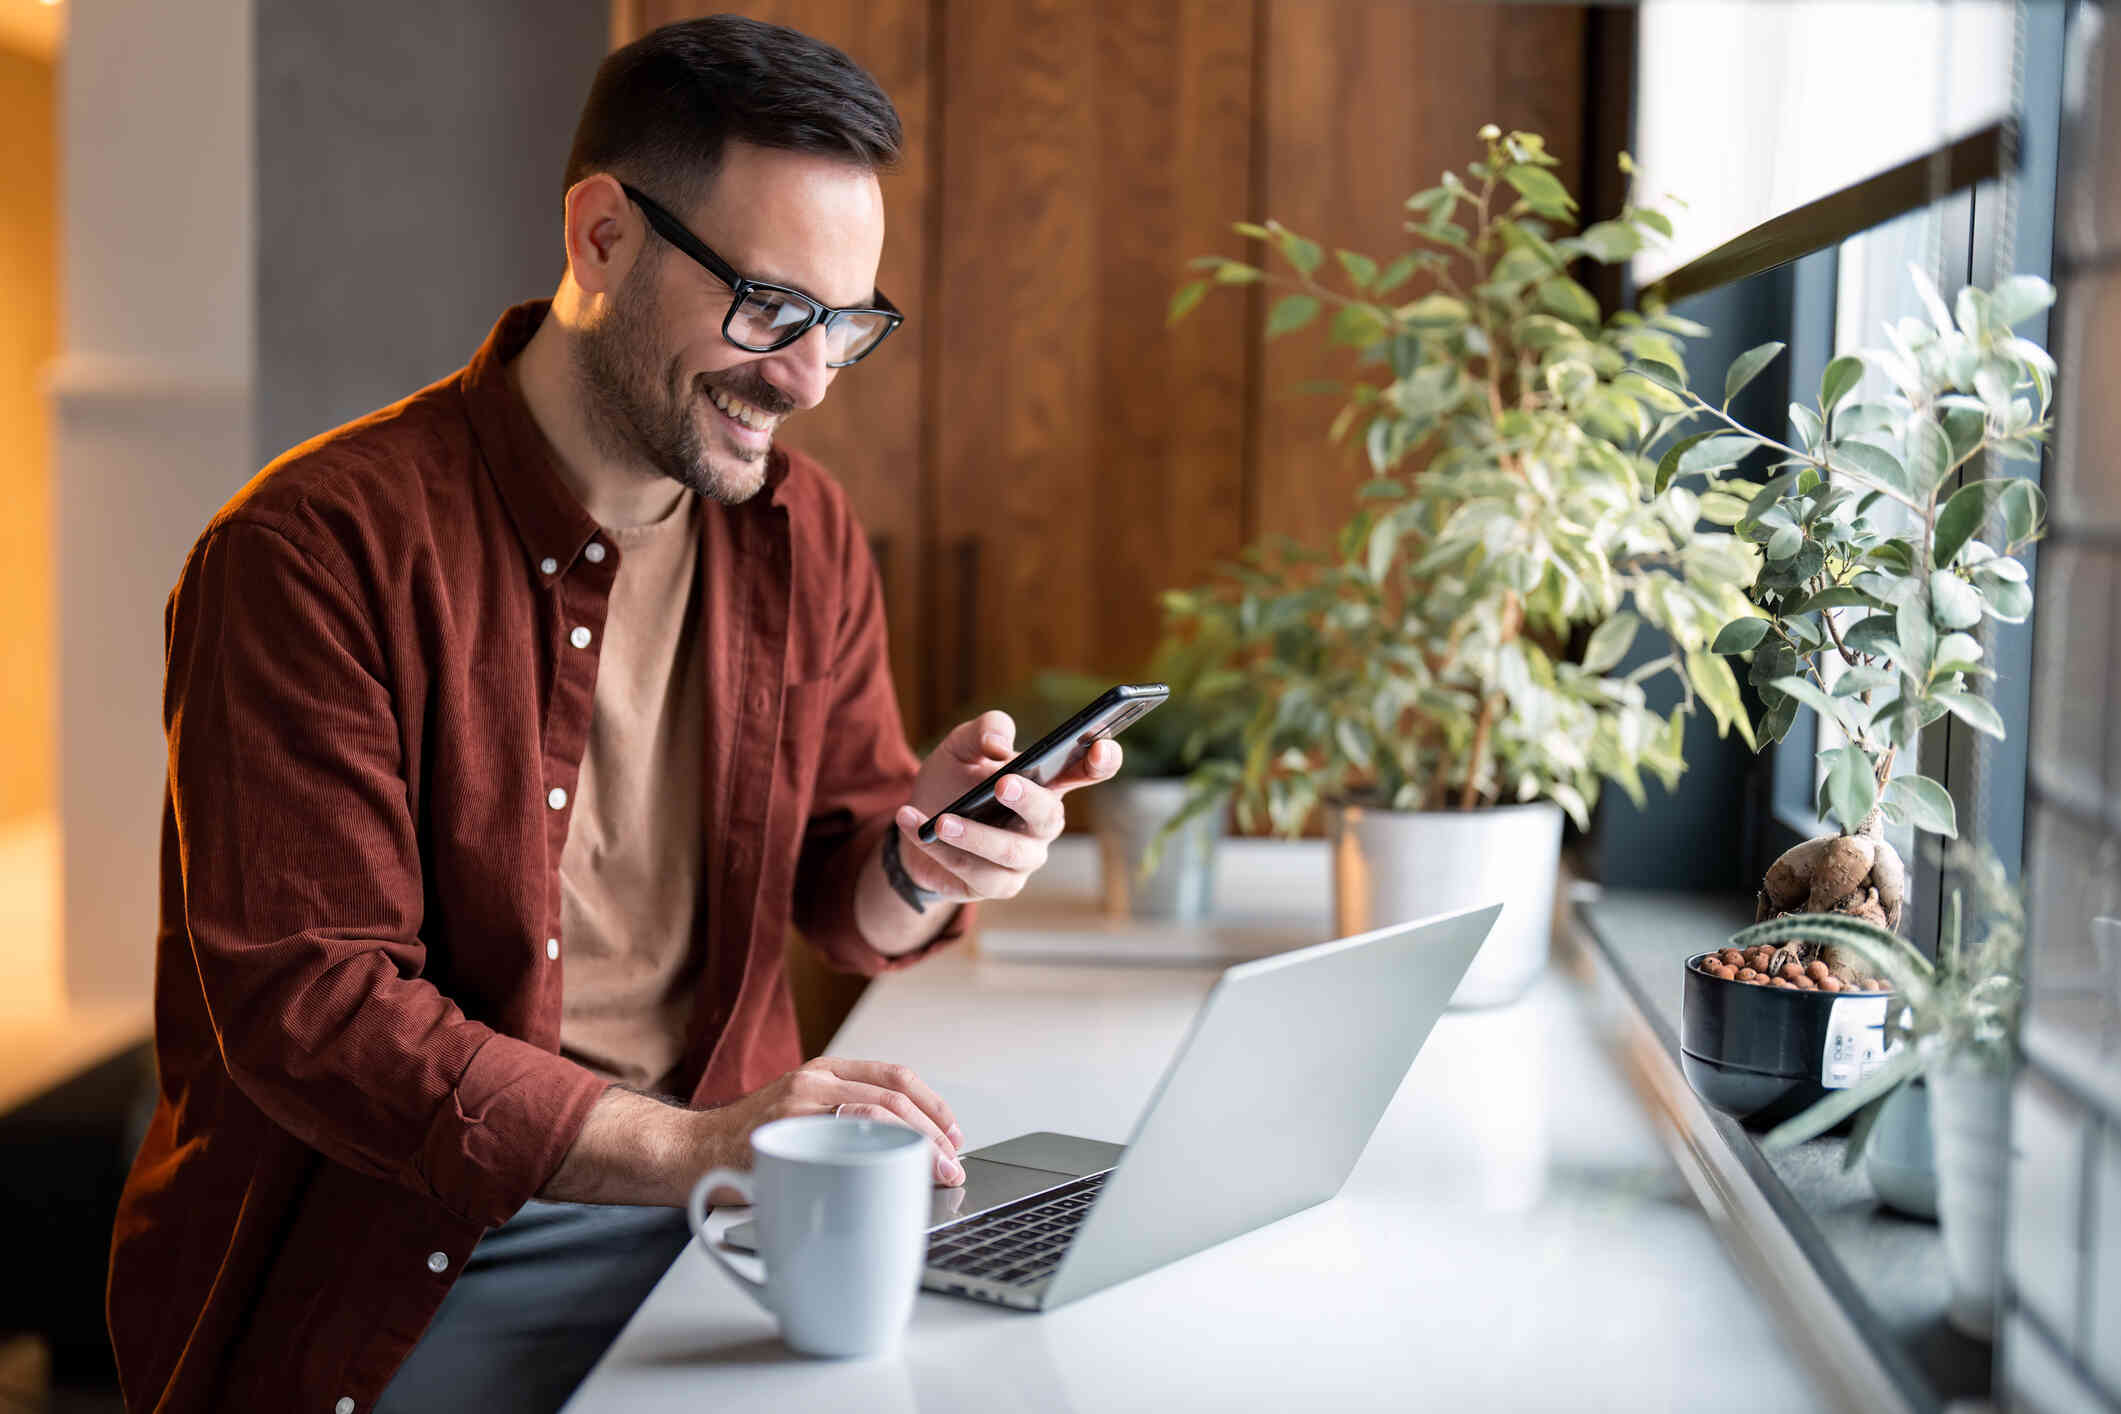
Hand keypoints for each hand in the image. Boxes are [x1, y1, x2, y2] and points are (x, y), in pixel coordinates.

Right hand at [701, 1056, 966, 1193]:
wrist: (688, 1152)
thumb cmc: (748, 1143)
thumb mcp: (801, 1115)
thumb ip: (841, 1120)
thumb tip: (905, 1151)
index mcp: (824, 1072)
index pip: (894, 1075)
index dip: (933, 1104)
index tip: (954, 1133)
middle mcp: (815, 1081)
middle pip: (893, 1098)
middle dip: (932, 1134)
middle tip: (951, 1165)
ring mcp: (799, 1106)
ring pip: (876, 1116)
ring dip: (915, 1147)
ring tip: (934, 1174)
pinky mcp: (785, 1135)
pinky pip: (842, 1142)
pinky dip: (875, 1160)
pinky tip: (891, 1178)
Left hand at [893, 710, 1121, 902]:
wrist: (916, 826)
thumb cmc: (951, 781)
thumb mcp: (960, 745)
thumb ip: (983, 730)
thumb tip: (1000, 745)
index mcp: (1046, 783)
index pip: (1086, 770)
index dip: (1102, 761)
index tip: (1100, 747)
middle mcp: (1042, 824)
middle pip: (1049, 817)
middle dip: (1028, 800)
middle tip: (1002, 783)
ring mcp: (1023, 858)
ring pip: (1009, 853)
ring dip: (974, 836)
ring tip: (941, 820)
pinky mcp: (997, 885)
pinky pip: (974, 873)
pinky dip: (941, 850)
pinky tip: (915, 827)